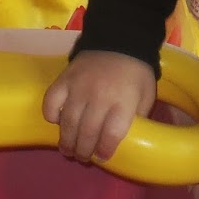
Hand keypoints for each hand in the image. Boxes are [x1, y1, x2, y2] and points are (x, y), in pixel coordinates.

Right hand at [42, 50, 156, 162]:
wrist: (119, 40)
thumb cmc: (136, 73)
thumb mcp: (147, 96)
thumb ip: (138, 117)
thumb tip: (128, 139)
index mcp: (123, 101)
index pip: (111, 133)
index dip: (105, 149)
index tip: (102, 156)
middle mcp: (100, 96)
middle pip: (87, 132)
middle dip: (84, 150)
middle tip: (82, 157)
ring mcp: (79, 87)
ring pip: (68, 121)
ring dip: (66, 140)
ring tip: (68, 149)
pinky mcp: (64, 79)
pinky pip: (51, 101)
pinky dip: (51, 114)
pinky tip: (56, 121)